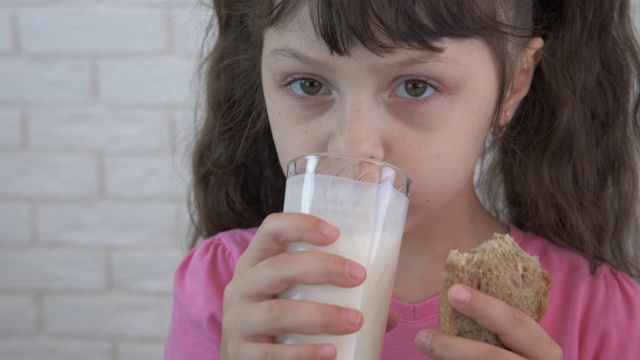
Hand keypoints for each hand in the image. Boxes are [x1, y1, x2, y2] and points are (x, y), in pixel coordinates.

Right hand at [220, 213, 365, 359]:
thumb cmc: (281, 322)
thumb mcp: (298, 298)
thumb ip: (338, 298)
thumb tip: (389, 314)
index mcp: (256, 262)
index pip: (271, 229)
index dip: (301, 225)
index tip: (335, 233)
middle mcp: (241, 287)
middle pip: (277, 267)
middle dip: (322, 268)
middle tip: (359, 276)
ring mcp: (237, 321)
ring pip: (277, 313)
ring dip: (320, 316)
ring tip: (354, 321)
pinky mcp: (240, 354)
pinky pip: (272, 354)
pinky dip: (303, 354)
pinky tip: (330, 353)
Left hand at [414, 284, 561, 359]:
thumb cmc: (515, 351)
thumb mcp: (517, 338)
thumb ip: (496, 320)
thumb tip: (454, 291)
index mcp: (544, 349)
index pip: (517, 322)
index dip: (485, 307)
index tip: (454, 292)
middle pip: (494, 359)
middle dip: (456, 348)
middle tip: (422, 336)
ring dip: (448, 359)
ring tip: (422, 345)